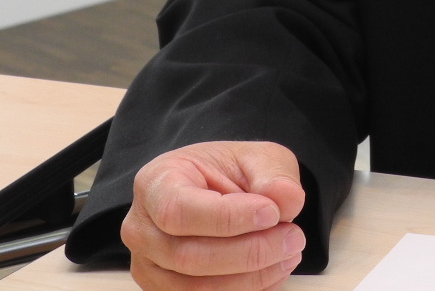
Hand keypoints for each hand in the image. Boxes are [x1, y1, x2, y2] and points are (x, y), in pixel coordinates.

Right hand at [121, 141, 306, 290]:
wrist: (216, 192)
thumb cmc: (229, 172)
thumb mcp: (257, 157)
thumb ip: (273, 174)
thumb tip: (286, 200)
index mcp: (155, 183)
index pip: (178, 211)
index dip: (228, 218)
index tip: (272, 213)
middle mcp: (142, 229)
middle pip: (188, 256)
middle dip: (249, 252)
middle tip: (293, 237)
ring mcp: (149, 267)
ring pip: (195, 288)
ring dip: (250, 277)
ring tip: (288, 253)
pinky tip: (272, 272)